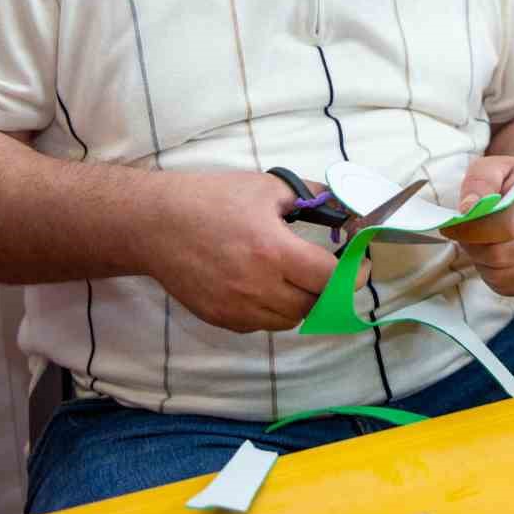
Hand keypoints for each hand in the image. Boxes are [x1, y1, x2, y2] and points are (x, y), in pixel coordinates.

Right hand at [142, 172, 367, 332]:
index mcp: (273, 251)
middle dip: (328, 288)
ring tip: (296, 277)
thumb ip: (310, 198)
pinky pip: (261, 325)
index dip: (353, 274)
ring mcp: (237, 308)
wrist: (154, 224)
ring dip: (302, 302)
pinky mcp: (220, 318)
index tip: (360, 266)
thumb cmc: (211, 199)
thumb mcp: (266, 188)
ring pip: (289, 320)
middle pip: (313, 304)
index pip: (330, 279)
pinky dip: (273, 311)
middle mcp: (257, 287)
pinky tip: (266, 286)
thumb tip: (346, 204)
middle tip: (329, 269)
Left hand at [442, 155, 513, 296]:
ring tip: (478, 244)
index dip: (473, 231)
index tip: (453, 227)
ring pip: (503, 275)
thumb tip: (468, 208)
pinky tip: (491, 258)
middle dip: (473, 247)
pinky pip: (510, 287)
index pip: (505, 226)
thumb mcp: (493, 167)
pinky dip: (492, 276)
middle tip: (463, 236)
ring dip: (481, 263)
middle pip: (502, 254)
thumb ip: (479, 182)